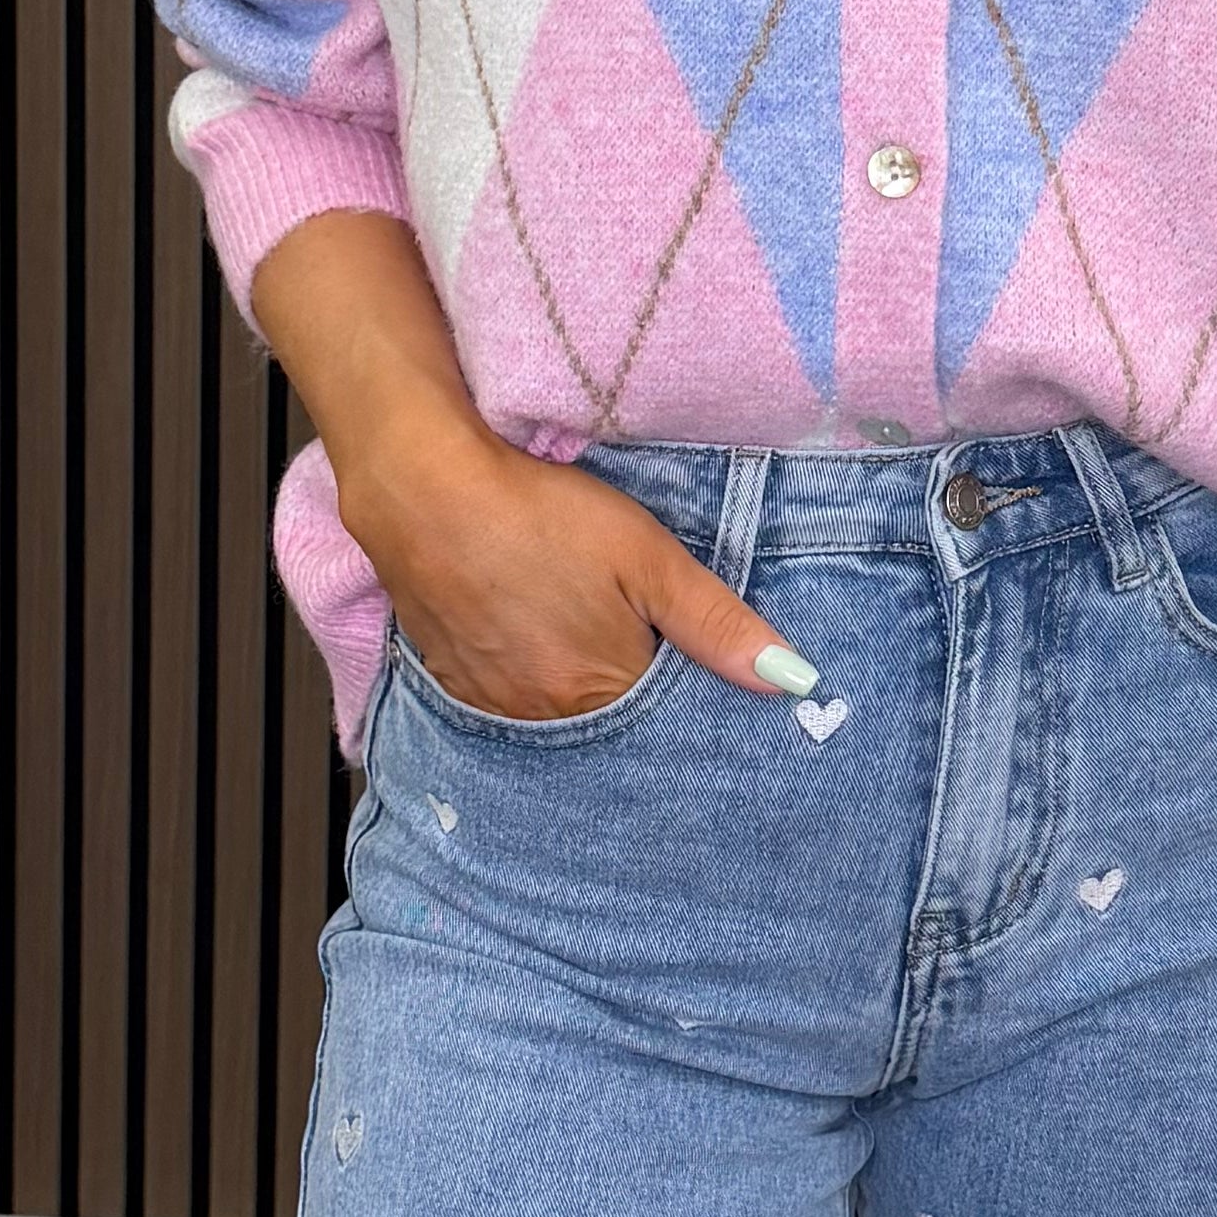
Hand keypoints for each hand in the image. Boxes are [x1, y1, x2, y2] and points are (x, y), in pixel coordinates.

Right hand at [343, 412, 812, 725]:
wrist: (423, 490)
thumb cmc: (541, 515)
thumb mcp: (647, 558)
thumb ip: (717, 624)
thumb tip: (793, 680)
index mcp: (601, 695)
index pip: (664, 726)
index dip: (680, 696)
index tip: (688, 669)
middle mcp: (545, 719)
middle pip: (608, 727)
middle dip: (631, 701)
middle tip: (632, 648)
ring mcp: (491, 705)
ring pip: (555, 717)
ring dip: (576, 691)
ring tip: (578, 637)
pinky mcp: (451, 681)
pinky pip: (505, 702)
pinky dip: (527, 681)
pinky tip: (530, 638)